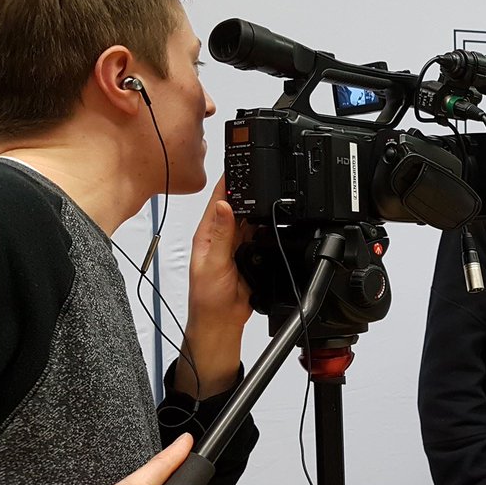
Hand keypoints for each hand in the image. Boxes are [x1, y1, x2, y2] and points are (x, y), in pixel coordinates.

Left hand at [178, 175, 253, 396]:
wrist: (222, 324)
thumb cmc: (207, 299)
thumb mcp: (212, 265)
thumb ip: (220, 235)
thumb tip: (223, 205)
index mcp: (208, 233)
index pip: (219, 198)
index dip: (229, 179)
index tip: (239, 161)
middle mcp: (223, 235)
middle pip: (239, 204)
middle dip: (250, 188)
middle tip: (265, 170)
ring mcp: (238, 245)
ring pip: (253, 218)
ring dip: (261, 207)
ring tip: (274, 190)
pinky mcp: (251, 254)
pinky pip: (262, 234)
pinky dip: (270, 225)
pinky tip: (278, 219)